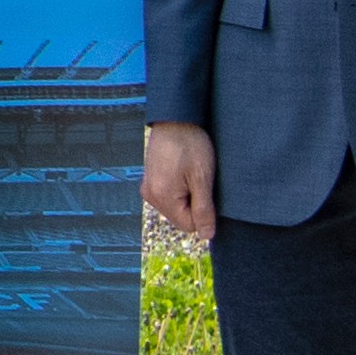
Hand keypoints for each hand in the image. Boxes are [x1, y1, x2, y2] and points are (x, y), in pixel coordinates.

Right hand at [144, 120, 216, 244]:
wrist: (175, 119)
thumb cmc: (190, 145)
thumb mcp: (202, 178)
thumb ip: (204, 209)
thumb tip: (207, 235)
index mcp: (162, 197)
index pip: (189, 226)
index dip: (204, 213)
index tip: (207, 191)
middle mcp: (150, 195)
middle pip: (181, 218)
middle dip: (195, 204)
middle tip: (200, 180)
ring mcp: (148, 187)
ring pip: (176, 208)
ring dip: (188, 196)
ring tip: (191, 173)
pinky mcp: (150, 180)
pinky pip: (169, 197)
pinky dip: (180, 189)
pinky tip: (184, 172)